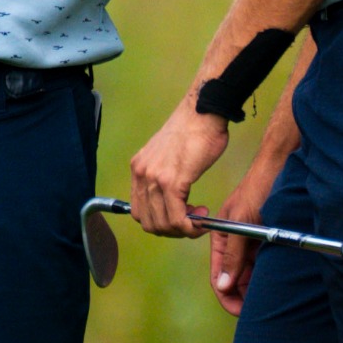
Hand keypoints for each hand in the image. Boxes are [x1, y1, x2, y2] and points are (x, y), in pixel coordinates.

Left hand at [128, 96, 230, 236]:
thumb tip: (171, 200)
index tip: (179, 217)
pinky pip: (176, 218)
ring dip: (183, 229)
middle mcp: (142, 173)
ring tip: (199, 217)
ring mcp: (155, 178)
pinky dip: (189, 227)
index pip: (138, 211)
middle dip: (171, 230)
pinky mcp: (172, 181)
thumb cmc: (194, 130)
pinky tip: (201, 219)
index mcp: (139, 168)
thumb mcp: (167, 155)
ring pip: (162, 224)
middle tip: (191, 222)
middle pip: (148, 222)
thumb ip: (163, 175)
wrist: (204, 111)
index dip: (159, 221)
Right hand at [209, 163, 280, 315]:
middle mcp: (234, 241)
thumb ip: (232, 253)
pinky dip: (267, 275)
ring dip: (256, 288)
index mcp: (221, 237)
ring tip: (270, 300)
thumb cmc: (260, 188)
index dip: (228, 297)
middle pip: (235, 279)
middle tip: (261, 311)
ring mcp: (250, 240)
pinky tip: (277, 283)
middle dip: (244, 296)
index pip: (219, 276)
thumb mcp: (243, 222)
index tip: (242, 313)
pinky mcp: (265, 238)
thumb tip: (223, 285)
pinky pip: (263, 264)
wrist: (282, 165)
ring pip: (250, 274)